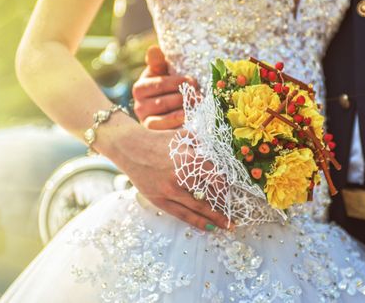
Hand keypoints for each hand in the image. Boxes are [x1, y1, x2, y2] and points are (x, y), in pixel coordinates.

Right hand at [110, 126, 231, 231]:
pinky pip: (181, 214)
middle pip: (208, 195)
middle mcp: (180, 176)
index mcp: (188, 158)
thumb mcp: (181, 137)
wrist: (129, 147)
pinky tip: (208, 227)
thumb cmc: (157, 140)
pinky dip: (196, 222)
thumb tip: (218, 153)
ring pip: (196, 208)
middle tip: (235, 216)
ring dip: (214, 219)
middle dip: (223, 206)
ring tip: (226, 226)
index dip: (225, 186)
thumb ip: (200, 144)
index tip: (232, 192)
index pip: (215, 176)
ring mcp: (169, 190)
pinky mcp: (159, 200)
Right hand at [132, 46, 197, 129]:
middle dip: (184, 98)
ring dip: (185, 112)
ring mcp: (145, 121)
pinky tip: (192, 122)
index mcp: (140, 88)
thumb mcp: (161, 73)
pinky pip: (166, 130)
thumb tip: (153, 49)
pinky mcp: (154, 134)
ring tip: (199, 107)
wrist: (165, 112)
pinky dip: (179, 126)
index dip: (178, 83)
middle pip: (164, 102)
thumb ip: (158, 62)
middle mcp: (139, 106)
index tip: (194, 81)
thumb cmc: (166, 88)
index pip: (160, 84)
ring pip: (165, 117)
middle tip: (201, 96)